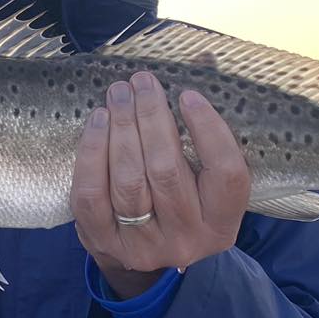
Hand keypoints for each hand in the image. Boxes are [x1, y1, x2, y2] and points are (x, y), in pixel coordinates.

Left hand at [70, 71, 250, 298]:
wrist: (149, 256)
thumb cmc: (184, 200)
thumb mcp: (206, 178)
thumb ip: (208, 125)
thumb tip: (204, 60)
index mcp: (222, 222)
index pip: (226, 173)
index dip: (209, 129)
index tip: (188, 94)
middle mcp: (187, 239)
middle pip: (167, 171)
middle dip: (151, 118)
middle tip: (142, 82)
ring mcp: (144, 246)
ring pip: (128, 182)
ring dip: (121, 129)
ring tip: (118, 95)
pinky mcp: (104, 244)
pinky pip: (92, 195)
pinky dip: (92, 154)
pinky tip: (98, 122)